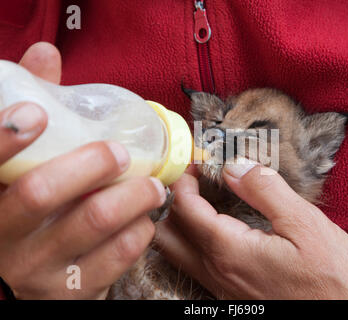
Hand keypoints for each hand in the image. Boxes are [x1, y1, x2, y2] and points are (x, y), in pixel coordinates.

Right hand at [0, 42, 165, 298]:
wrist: (28, 282)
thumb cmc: (30, 214)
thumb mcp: (21, 171)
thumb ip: (31, 119)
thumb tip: (46, 55)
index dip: (4, 138)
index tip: (36, 114)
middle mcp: (3, 240)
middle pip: (42, 193)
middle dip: (92, 162)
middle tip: (122, 153)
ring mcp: (35, 272)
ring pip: (91, 223)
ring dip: (132, 196)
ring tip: (154, 186)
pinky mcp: (71, 295)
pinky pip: (115, 259)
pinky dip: (138, 233)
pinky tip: (145, 222)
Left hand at [156, 162, 347, 298]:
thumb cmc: (335, 277)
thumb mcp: (305, 223)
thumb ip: (264, 190)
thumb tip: (234, 167)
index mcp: (230, 251)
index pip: (186, 208)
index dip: (184, 179)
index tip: (195, 162)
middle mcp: (218, 273)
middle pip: (168, 234)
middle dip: (173, 201)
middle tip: (193, 180)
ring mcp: (223, 288)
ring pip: (177, 253)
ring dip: (180, 223)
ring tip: (202, 200)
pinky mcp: (233, 296)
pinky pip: (195, 266)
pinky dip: (193, 241)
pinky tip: (217, 228)